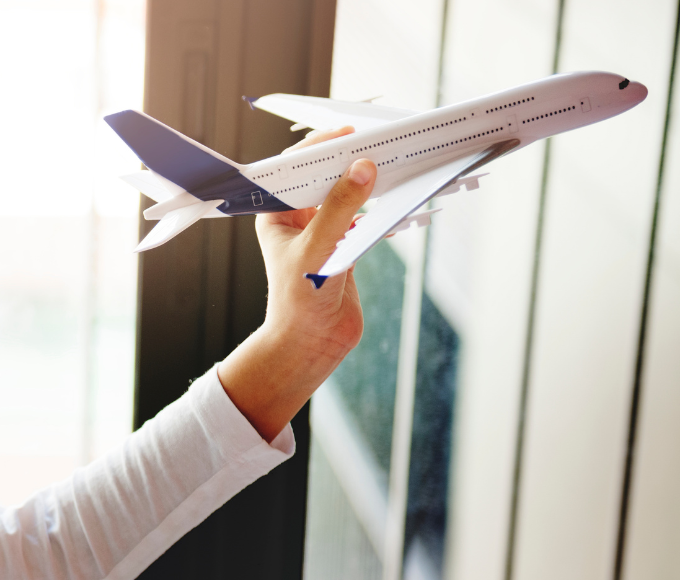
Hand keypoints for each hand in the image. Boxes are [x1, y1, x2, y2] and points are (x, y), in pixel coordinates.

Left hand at [218, 126, 375, 440]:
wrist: (311, 345)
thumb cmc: (299, 303)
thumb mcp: (318, 250)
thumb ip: (340, 208)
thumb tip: (363, 167)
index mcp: (277, 213)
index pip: (296, 166)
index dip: (323, 145)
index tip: (351, 132)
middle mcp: (298, 217)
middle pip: (327, 174)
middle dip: (353, 158)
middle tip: (383, 141)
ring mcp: (323, 229)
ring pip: (349, 193)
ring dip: (372, 180)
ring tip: (399, 161)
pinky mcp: (345, 243)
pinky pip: (366, 213)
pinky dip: (384, 203)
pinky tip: (405, 191)